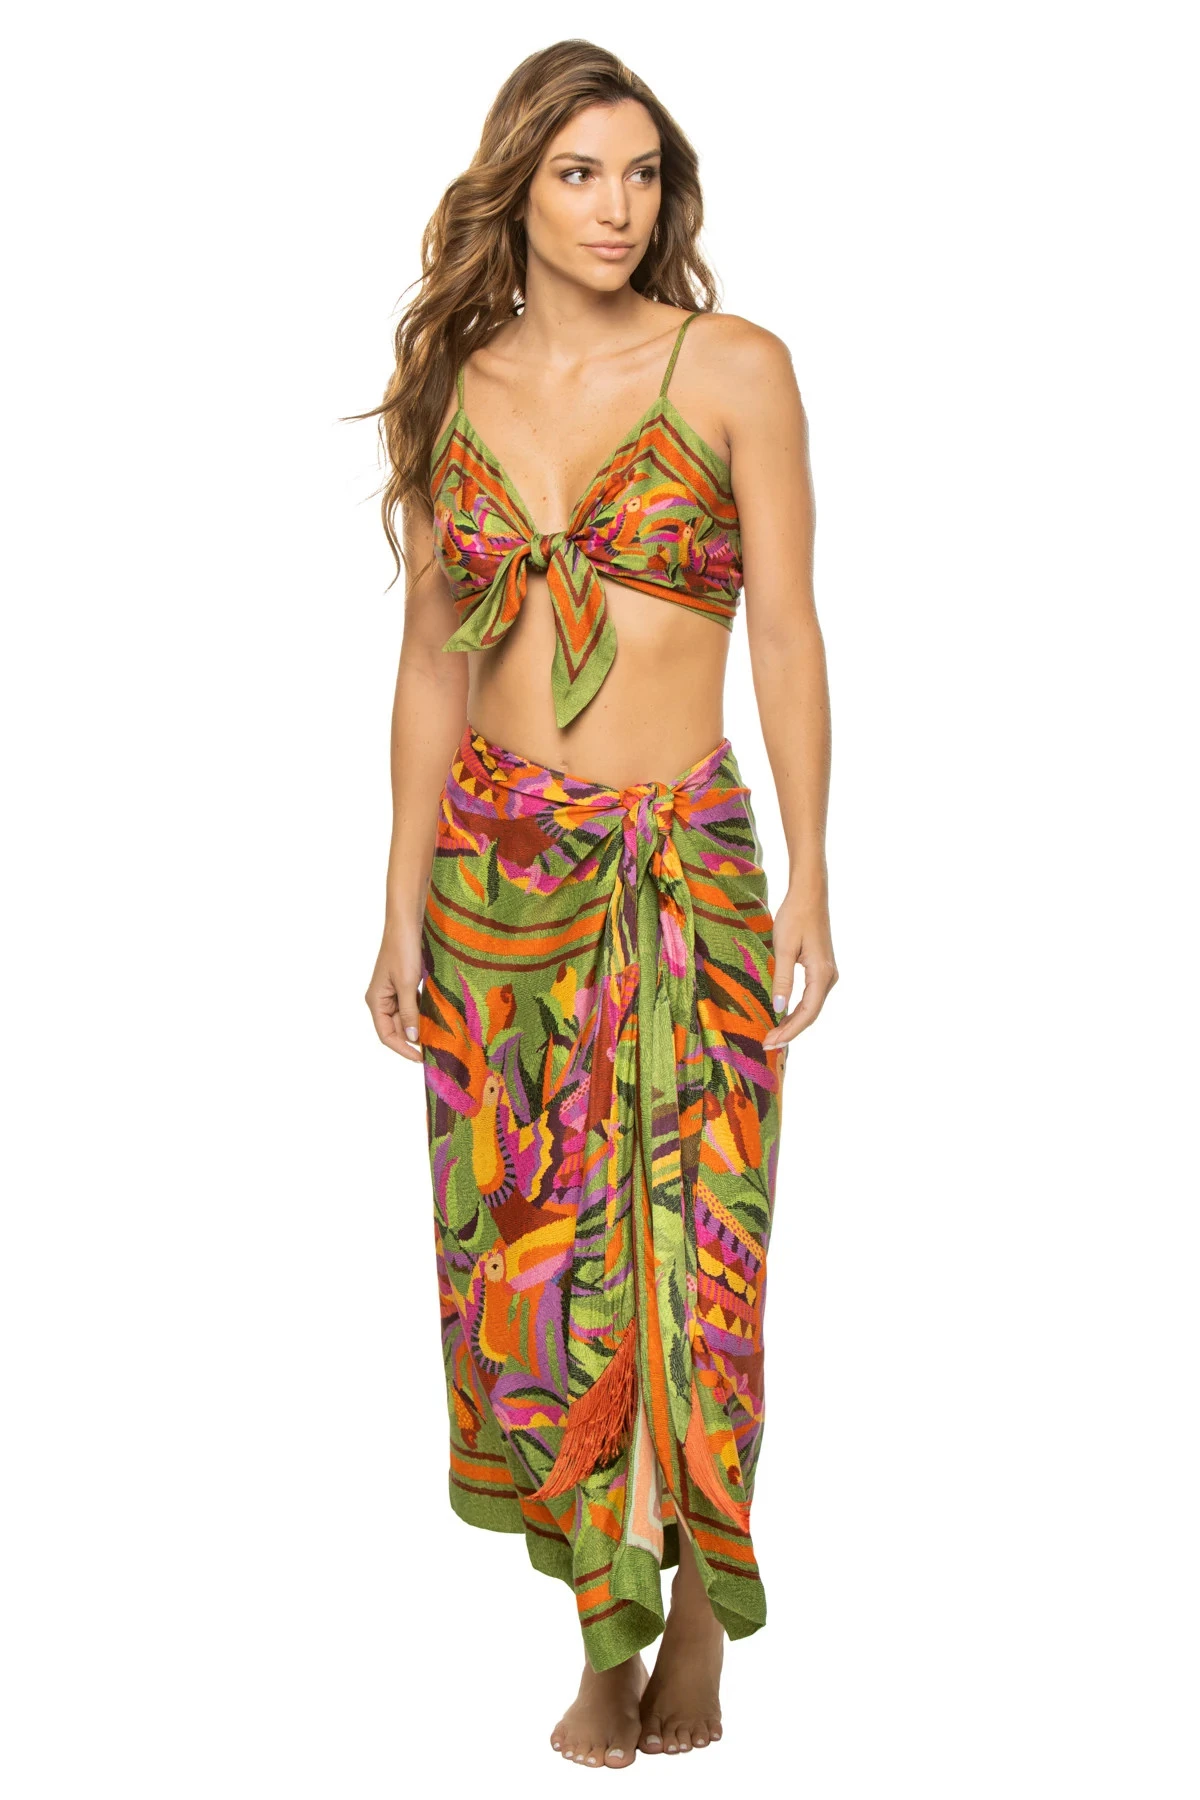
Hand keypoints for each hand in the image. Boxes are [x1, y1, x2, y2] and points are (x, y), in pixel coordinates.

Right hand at [365, 925, 424, 1063]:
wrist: (407, 923)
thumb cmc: (403, 950)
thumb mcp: (408, 984)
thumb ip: (410, 1012)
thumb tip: (412, 1038)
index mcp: (376, 1001)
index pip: (386, 1035)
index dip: (403, 1049)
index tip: (421, 1058)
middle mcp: (382, 999)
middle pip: (397, 1028)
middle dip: (414, 1038)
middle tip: (436, 1048)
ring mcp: (393, 992)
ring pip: (406, 1018)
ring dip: (420, 1026)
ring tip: (439, 1036)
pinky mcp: (405, 985)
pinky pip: (413, 1005)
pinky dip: (423, 1012)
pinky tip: (437, 1017)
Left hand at [762, 886, 837, 1050]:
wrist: (809, 894)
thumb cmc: (795, 916)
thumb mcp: (784, 948)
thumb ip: (782, 980)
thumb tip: (778, 1009)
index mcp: (822, 973)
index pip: (807, 1013)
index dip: (789, 1031)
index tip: (770, 1043)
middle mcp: (829, 977)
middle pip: (811, 1014)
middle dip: (789, 1031)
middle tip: (767, 1045)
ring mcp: (827, 973)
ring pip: (811, 1007)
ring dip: (792, 1022)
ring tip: (772, 1035)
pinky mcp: (821, 968)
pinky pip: (810, 997)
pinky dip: (796, 1010)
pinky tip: (782, 1016)